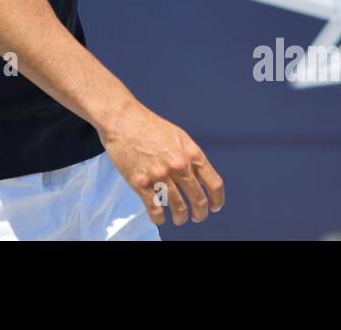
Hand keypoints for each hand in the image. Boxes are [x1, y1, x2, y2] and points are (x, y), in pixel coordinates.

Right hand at [100, 99, 224, 226]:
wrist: (122, 120)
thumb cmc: (149, 126)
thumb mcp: (179, 136)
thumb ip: (190, 156)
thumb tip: (200, 177)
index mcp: (191, 154)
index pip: (214, 184)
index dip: (217, 199)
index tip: (214, 207)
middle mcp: (179, 166)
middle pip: (198, 200)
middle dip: (200, 214)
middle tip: (197, 217)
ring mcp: (160, 175)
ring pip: (179, 208)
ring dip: (181, 218)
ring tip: (179, 220)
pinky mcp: (141, 183)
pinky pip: (155, 210)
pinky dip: (159, 219)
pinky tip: (160, 218)